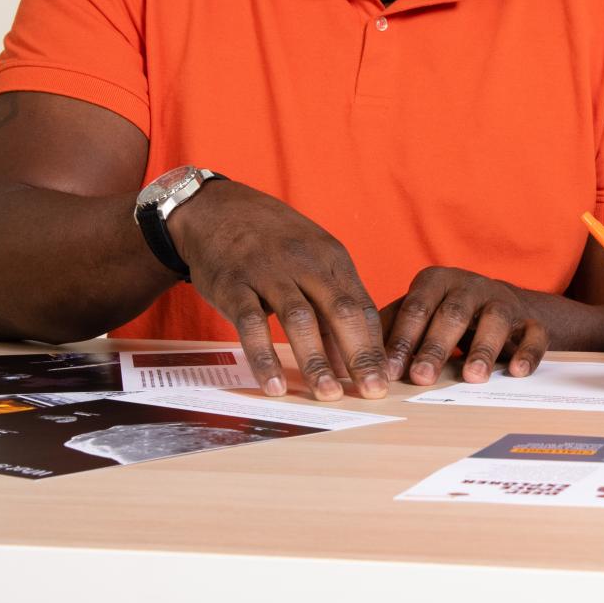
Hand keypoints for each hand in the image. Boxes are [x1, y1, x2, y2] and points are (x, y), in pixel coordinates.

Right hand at [167, 181, 386, 401]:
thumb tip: (348, 359)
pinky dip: (263, 356)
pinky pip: (251, 324)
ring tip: (327, 394)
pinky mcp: (233, 284)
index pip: (362, 306)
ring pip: (299, 319)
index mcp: (331, 258)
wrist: (217, 208)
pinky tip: (273, 385)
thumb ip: (330, 305)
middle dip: (359, 354)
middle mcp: (305, 263)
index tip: (386, 379)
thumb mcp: (311, 259)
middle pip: (340, 311)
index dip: (376, 345)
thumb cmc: (272, 242)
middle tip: (372, 391)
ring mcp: (268, 272)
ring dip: (315, 360)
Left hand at [382, 267, 547, 384]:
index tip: (388, 370)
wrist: (498, 305)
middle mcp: (470, 286)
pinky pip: (534, 335)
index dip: (402, 340)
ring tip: (472, 377)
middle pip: (453, 314)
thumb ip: (391, 328)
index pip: (416, 308)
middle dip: (436, 347)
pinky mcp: (531, 320)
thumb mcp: (417, 312)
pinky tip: (516, 372)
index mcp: (436, 281)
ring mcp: (503, 301)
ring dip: (483, 350)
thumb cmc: (444, 312)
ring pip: (496, 320)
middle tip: (422, 377)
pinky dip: (527, 353)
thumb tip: (356, 357)